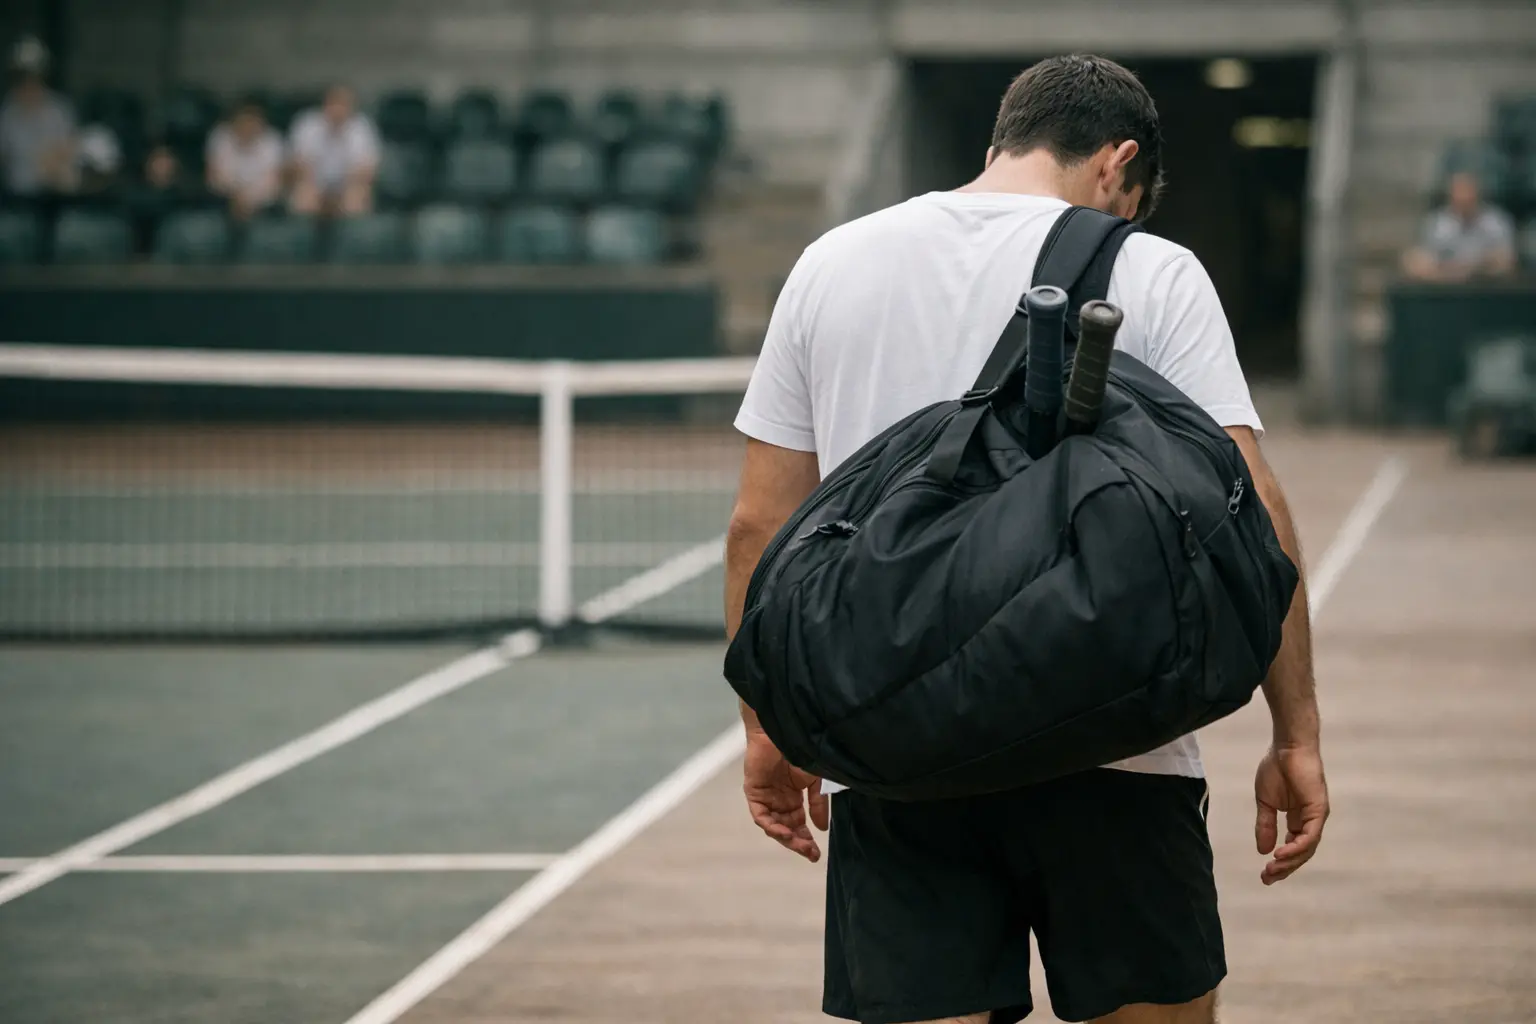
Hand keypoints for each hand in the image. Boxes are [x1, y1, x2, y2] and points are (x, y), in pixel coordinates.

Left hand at [743, 727, 828, 862]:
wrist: (784, 730)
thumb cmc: (801, 750)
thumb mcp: (816, 780)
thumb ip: (818, 803)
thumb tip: (821, 828)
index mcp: (793, 798)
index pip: (799, 825)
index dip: (807, 840)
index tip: (818, 854)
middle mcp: (779, 801)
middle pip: (787, 829)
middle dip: (799, 843)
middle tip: (811, 854)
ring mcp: (766, 797)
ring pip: (774, 826)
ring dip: (787, 838)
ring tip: (800, 846)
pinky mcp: (754, 792)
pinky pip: (761, 816)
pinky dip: (772, 826)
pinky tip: (784, 832)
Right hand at [1254, 744, 1329, 884]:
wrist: (1287, 747)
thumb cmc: (1276, 768)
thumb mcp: (1265, 803)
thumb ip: (1266, 826)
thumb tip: (1263, 851)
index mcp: (1297, 820)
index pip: (1292, 848)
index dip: (1279, 863)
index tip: (1264, 874)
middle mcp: (1310, 822)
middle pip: (1300, 853)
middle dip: (1284, 868)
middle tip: (1266, 879)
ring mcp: (1316, 817)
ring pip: (1306, 849)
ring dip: (1289, 862)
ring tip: (1271, 869)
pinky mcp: (1318, 811)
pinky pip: (1310, 836)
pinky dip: (1296, 847)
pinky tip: (1281, 854)